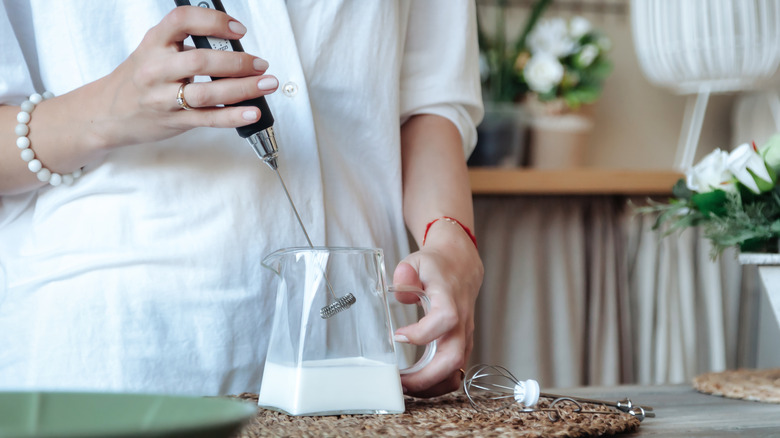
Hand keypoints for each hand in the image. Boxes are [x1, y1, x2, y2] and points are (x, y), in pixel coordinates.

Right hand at [85, 5, 277, 149]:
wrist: (107, 113)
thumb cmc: (138, 79)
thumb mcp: (153, 51)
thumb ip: (185, 44)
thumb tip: (231, 44)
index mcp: (154, 43)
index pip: (182, 21)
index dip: (214, 21)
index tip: (238, 30)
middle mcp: (156, 69)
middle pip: (201, 61)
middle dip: (237, 62)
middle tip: (260, 63)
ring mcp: (163, 98)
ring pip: (208, 92)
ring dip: (243, 88)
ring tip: (266, 84)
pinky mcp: (173, 121)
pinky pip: (208, 118)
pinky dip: (233, 116)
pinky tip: (252, 112)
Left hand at [392, 223, 482, 397]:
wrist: (461, 266)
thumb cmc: (436, 266)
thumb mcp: (417, 260)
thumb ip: (406, 272)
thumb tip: (400, 290)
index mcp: (449, 299)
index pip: (444, 320)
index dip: (421, 333)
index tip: (397, 336)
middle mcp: (461, 321)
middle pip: (453, 357)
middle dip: (425, 376)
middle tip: (398, 381)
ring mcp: (464, 336)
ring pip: (455, 371)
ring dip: (430, 386)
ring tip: (404, 387)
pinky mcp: (461, 346)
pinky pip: (454, 372)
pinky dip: (436, 384)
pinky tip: (416, 384)